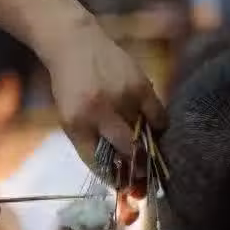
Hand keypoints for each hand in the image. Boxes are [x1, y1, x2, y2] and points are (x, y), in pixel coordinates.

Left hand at [44, 20, 166, 165]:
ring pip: (144, 135)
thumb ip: (90, 141)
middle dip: (136, 169)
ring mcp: (122, 97)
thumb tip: (118, 169)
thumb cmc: (70, 85)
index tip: (124, 187)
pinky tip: (155, 128)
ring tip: (148, 150)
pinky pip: (159, 117)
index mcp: (76, 124)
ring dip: (148, 146)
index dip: (113, 178)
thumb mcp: (70, 116)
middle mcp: (99, 112)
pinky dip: (159, 127)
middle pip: (126, 151)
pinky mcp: (140, 84)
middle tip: (143, 176)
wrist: (74, 43)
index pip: (97, 162)